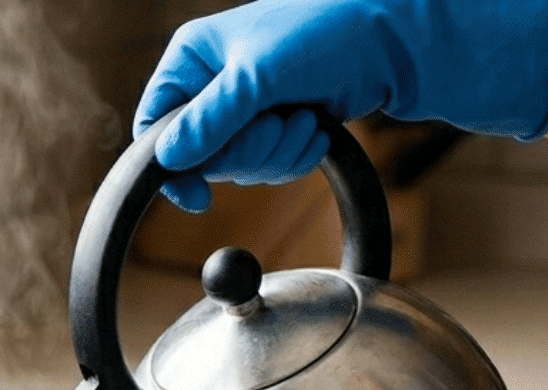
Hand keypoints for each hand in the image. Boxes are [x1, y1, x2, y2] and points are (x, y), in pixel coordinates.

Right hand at [136, 0, 547, 210]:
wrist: (390, 38)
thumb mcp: (258, 76)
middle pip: (201, 156)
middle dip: (246, 152)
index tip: (197, 197)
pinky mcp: (278, 125)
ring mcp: (247, 108)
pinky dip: (294, 156)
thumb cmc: (323, 32)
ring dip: (276, 155)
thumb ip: (210, 120)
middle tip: (277, 126)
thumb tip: (168, 159)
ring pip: (239, 167)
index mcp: (193, 59)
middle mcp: (214, 84)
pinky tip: (316, 128)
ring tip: (304, 119)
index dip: (171, 166)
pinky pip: (269, 167)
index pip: (157, 125)